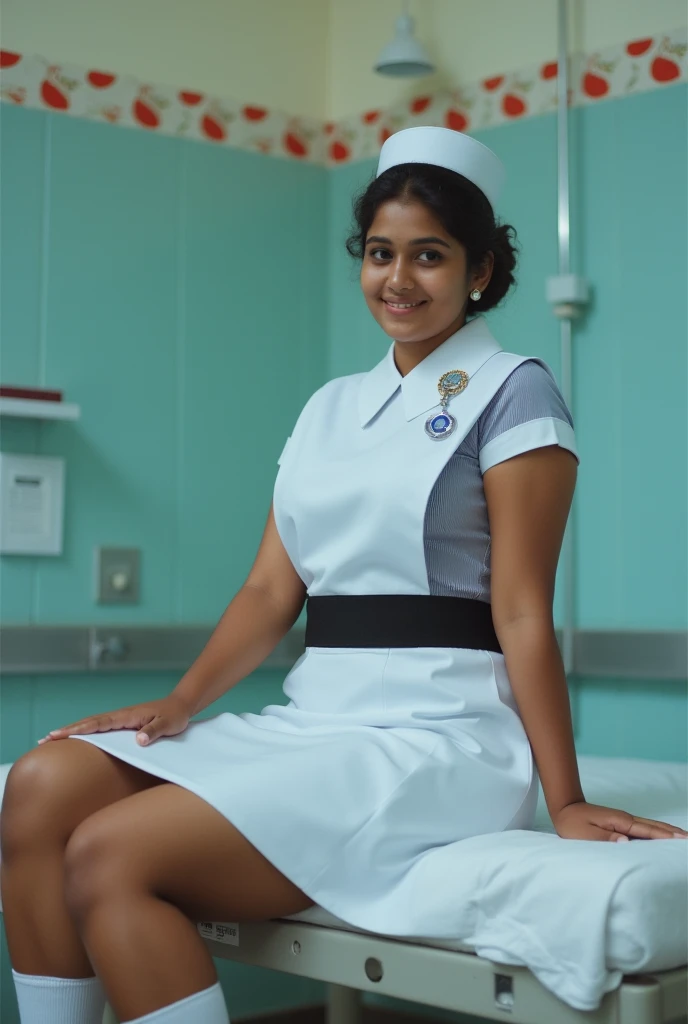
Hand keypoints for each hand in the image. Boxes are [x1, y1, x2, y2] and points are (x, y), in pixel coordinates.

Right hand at [37, 695, 191, 747]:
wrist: (180, 705)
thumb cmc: (174, 716)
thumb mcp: (168, 725)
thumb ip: (153, 732)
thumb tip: (137, 741)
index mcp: (126, 716)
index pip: (97, 723)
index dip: (77, 730)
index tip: (58, 735)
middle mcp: (119, 715)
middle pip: (88, 722)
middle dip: (66, 731)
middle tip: (43, 740)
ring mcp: (120, 719)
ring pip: (91, 724)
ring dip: (72, 730)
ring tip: (50, 740)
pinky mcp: (122, 723)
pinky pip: (99, 727)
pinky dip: (84, 731)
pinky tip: (75, 738)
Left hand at [553, 800, 687, 841]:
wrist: (565, 807)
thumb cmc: (573, 824)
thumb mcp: (585, 834)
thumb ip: (605, 838)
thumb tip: (626, 842)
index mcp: (619, 822)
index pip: (647, 831)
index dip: (665, 836)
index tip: (682, 839)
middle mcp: (625, 819)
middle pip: (654, 826)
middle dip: (673, 833)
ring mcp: (624, 819)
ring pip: (651, 826)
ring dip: (668, 831)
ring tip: (684, 836)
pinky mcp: (621, 822)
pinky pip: (644, 827)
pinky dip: (658, 831)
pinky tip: (663, 834)